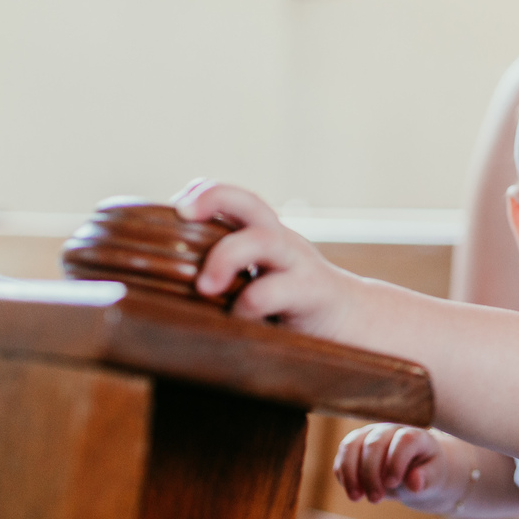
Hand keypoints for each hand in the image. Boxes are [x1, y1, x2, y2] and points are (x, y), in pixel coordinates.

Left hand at [172, 179, 355, 334]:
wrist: (357, 324)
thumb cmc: (293, 309)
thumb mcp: (259, 282)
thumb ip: (226, 278)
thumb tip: (161, 290)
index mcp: (264, 236)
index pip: (234, 199)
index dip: (204, 193)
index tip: (175, 208)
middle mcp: (281, 241)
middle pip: (250, 202)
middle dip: (213, 198)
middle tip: (182, 214)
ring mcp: (298, 264)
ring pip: (262, 239)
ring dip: (227, 256)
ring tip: (205, 287)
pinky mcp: (312, 292)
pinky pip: (276, 291)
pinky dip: (248, 306)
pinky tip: (236, 321)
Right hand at [333, 424, 463, 512]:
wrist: (417, 471)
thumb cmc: (428, 473)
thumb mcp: (435, 478)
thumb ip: (427, 479)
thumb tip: (415, 483)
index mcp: (416, 436)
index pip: (404, 441)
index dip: (396, 461)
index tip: (392, 483)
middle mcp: (391, 431)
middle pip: (374, 444)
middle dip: (371, 473)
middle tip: (375, 499)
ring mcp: (371, 435)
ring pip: (351, 445)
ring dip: (350, 473)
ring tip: (356, 497)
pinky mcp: (356, 445)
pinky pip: (343, 455)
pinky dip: (343, 474)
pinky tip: (353, 492)